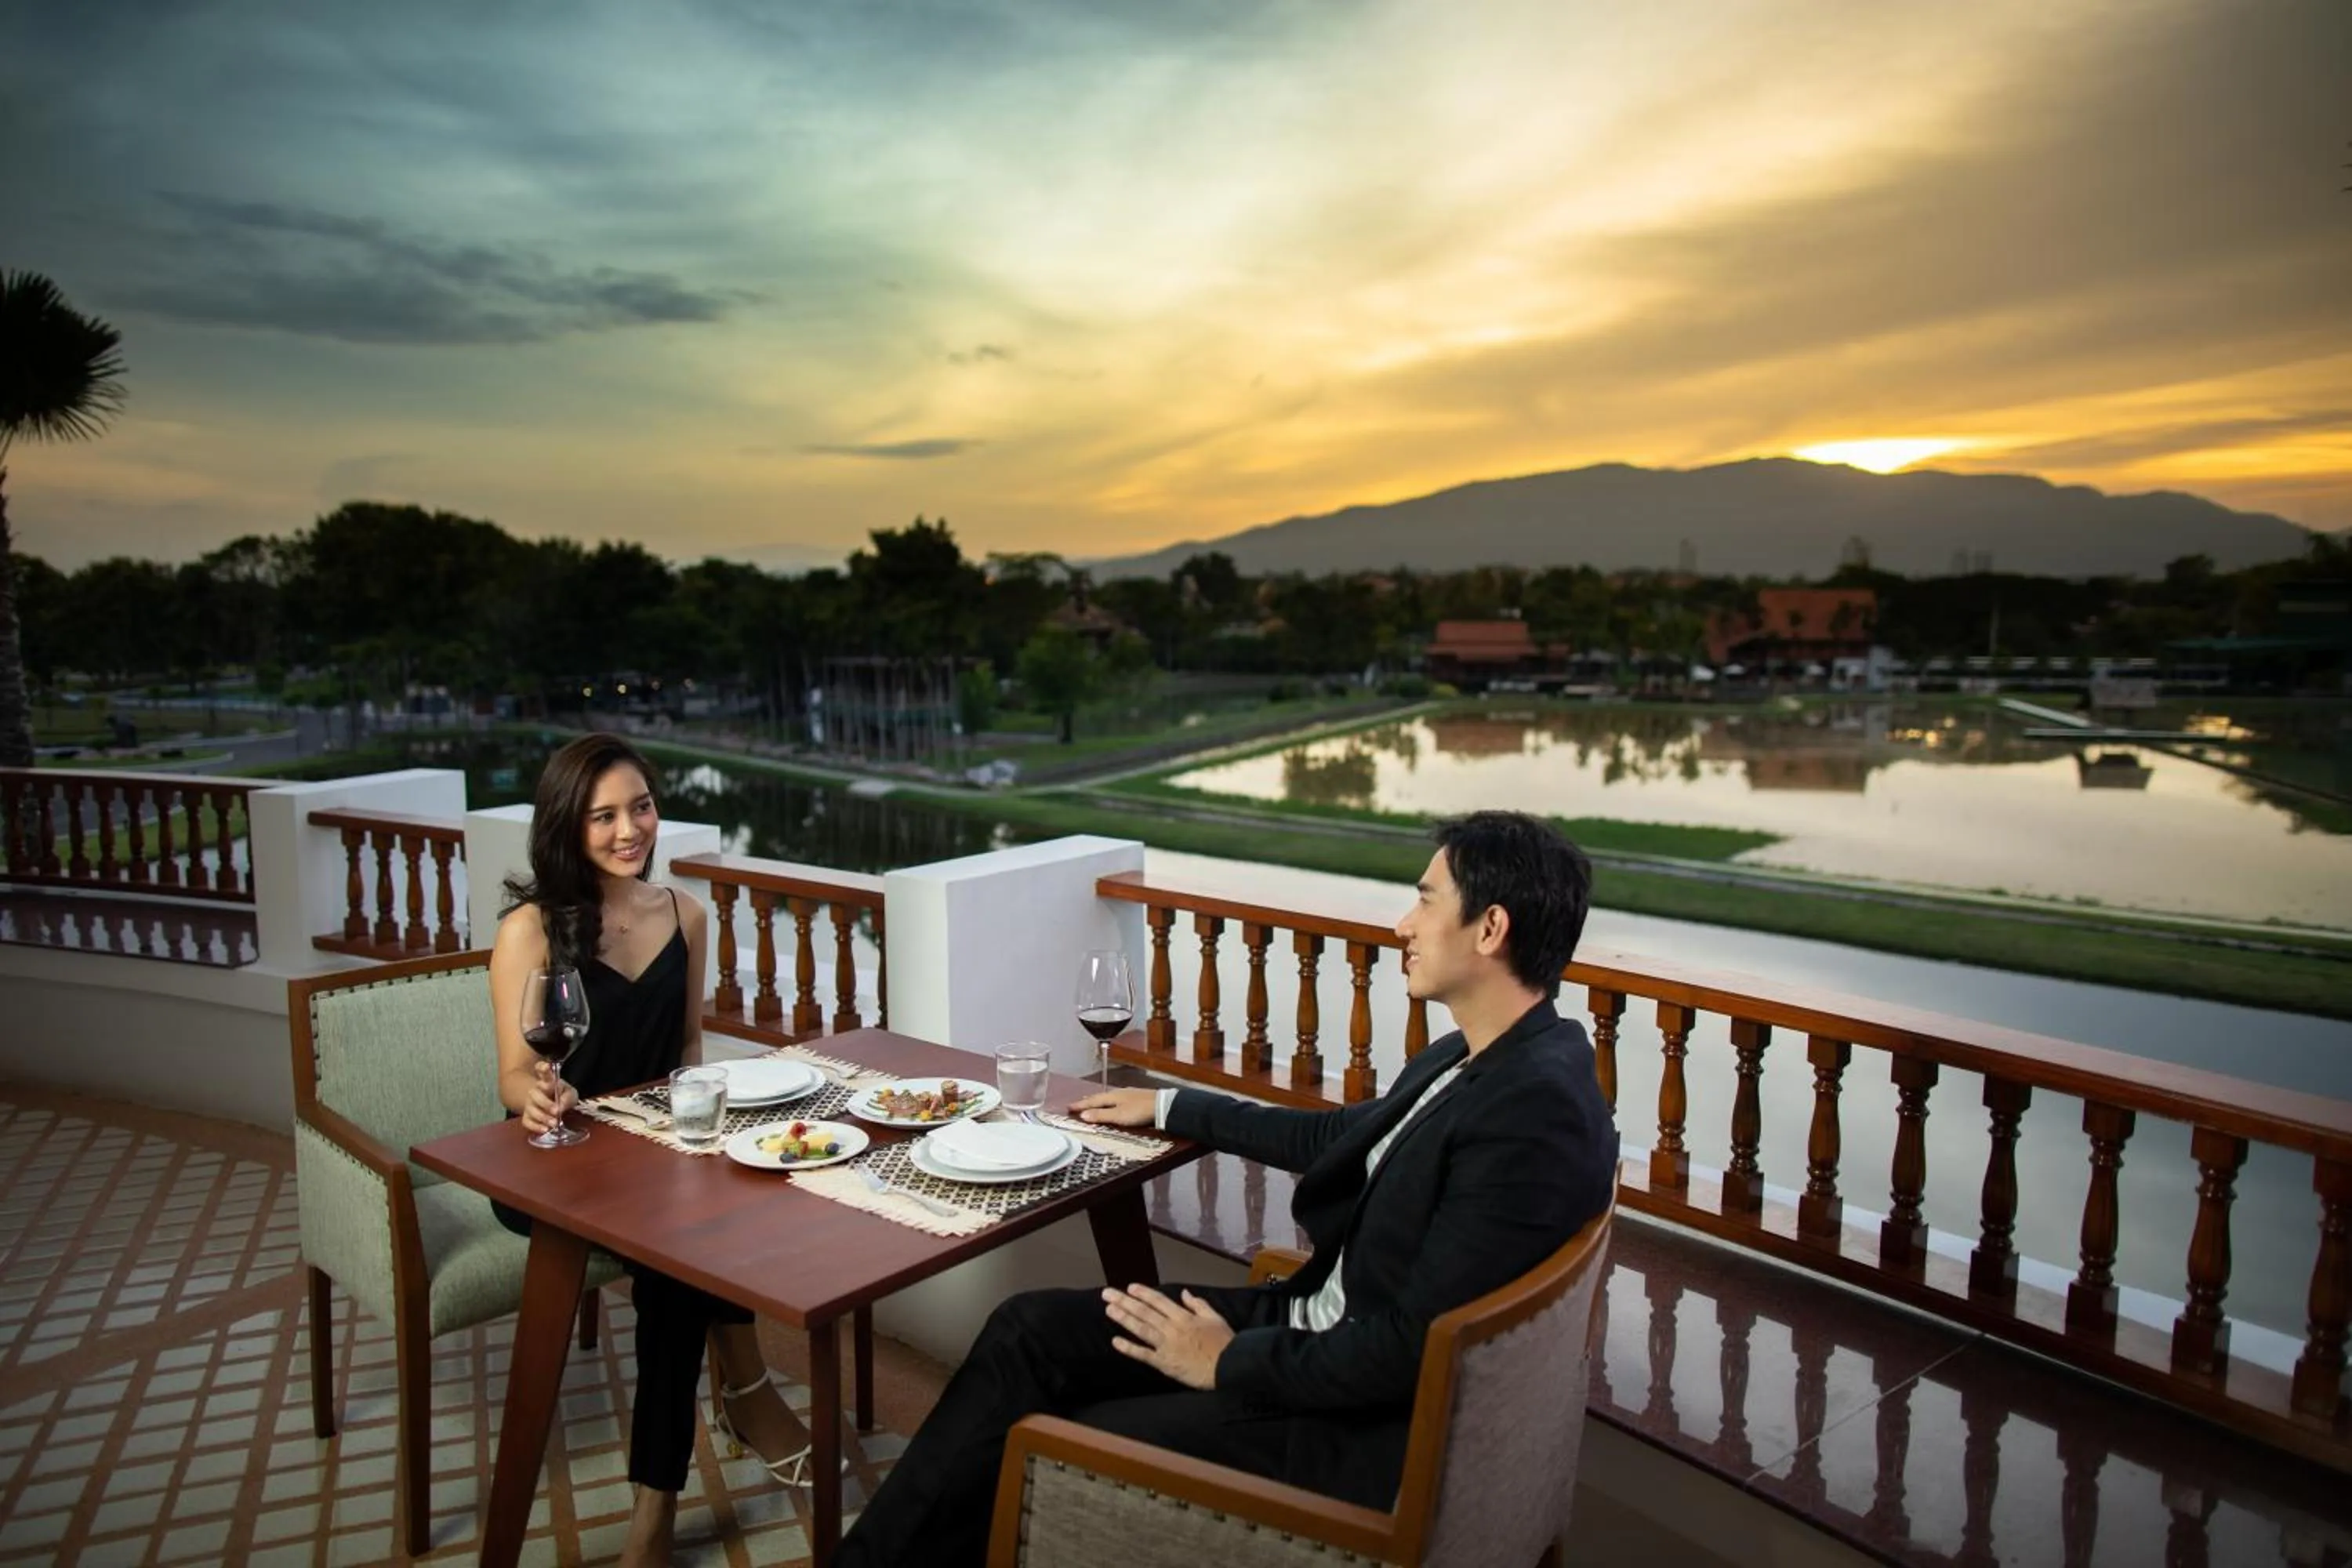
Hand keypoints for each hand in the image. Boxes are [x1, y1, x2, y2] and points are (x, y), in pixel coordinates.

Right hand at [521, 1060, 578, 1135]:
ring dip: (542, 1116)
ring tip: (554, 1123)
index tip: (546, 1067)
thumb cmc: (561, 1096)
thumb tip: (561, 1106)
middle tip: (556, 1110)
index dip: (542, 1068)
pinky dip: (535, 1126)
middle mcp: (535, 1091)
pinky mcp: (527, 1116)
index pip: (542, 1071)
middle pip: (535, 1094)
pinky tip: (545, 1129)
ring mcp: (529, 1104)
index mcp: (547, 1081)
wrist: (547, 1104)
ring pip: (531, 1109)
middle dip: (545, 1103)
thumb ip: (568, 1097)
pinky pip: (527, 1121)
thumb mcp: (570, 1093)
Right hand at [1070, 1088, 1157, 1127]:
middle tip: (1076, 1104)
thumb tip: (1083, 1115)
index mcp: (1111, 1096)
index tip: (1068, 1107)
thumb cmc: (1139, 1111)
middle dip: (1087, 1101)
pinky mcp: (1135, 1097)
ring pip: (1107, 1097)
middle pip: (1099, 1097)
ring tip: (1091, 1102)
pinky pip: (1115, 1098)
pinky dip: (1108, 1101)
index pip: (1092, 1101)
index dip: (1080, 1105)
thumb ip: (1101, 1115)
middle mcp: (1117, 1092)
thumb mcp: (1118, 1116)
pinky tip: (1112, 1102)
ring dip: (1097, 1101)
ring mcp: (1127, 1094)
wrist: (1161, 1105)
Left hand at [1102, 1285, 1231, 1390]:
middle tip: (1107, 1294)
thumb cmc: (1224, 1343)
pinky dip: (1129, 1348)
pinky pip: (1144, 1355)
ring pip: (1141, 1329)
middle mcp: (1172, 1328)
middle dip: (1125, 1301)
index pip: (1159, 1301)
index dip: (1143, 1293)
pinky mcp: (1164, 1363)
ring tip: (1109, 1310)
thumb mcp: (1215, 1318)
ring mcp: (1166, 1345)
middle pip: (1145, 1312)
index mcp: (1184, 1317)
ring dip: (1123, 1319)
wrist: (1228, 1367)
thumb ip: (1198, 1304)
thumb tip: (1184, 1293)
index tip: (1130, 1287)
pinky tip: (1115, 1342)